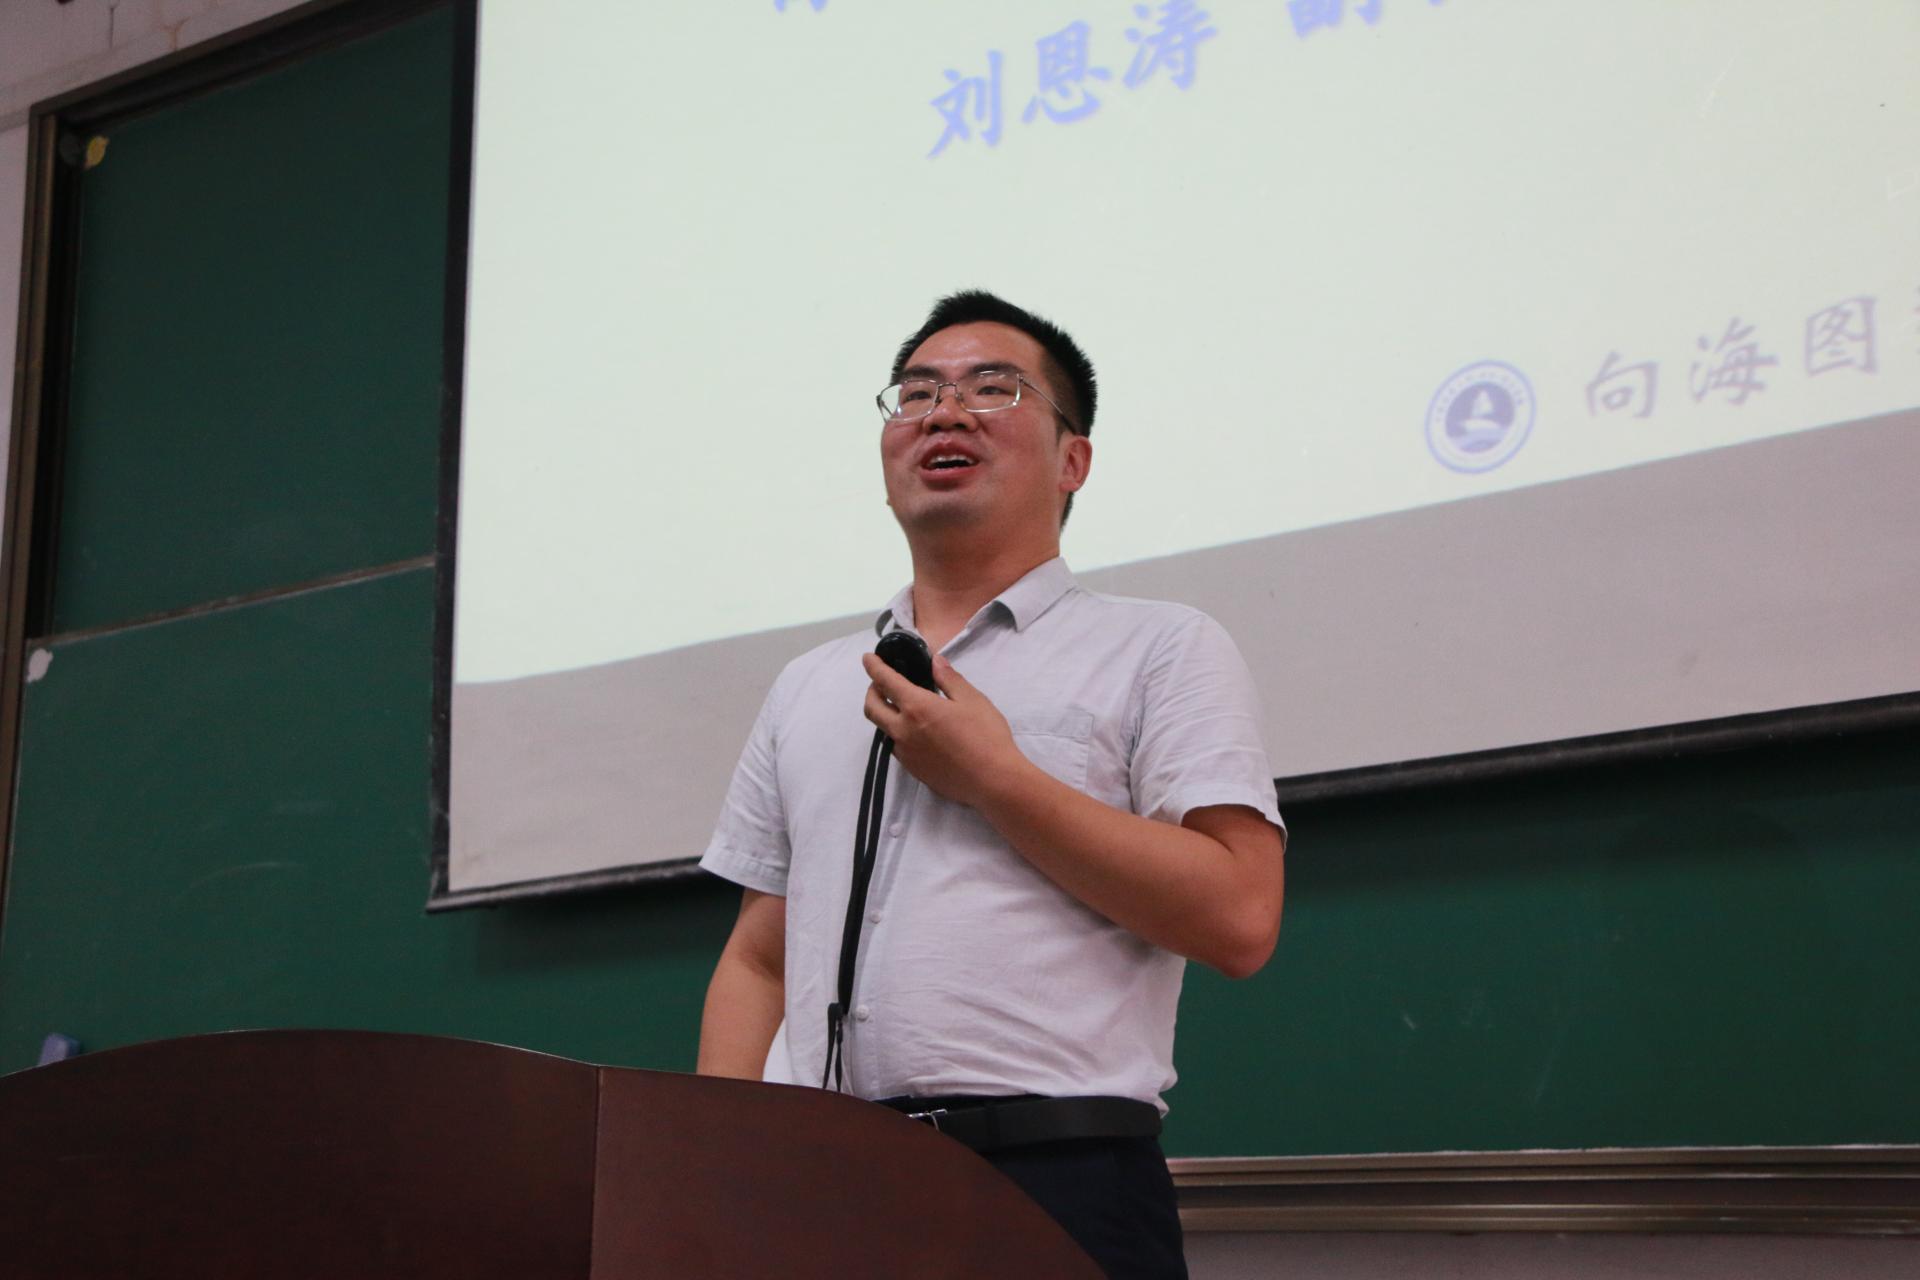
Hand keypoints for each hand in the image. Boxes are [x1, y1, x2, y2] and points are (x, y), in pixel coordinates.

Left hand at [862, 653, 1024, 808]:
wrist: (993, 781)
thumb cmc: (986, 736)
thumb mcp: (972, 699)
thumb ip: (949, 679)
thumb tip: (935, 662)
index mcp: (917, 707)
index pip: (885, 681)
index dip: (874, 667)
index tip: (867, 658)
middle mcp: (903, 730)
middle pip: (872, 708)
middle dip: (871, 691)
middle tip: (882, 683)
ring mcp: (905, 753)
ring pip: (882, 729)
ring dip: (884, 714)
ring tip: (901, 707)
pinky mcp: (913, 770)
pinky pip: (896, 746)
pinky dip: (897, 733)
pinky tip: (916, 731)